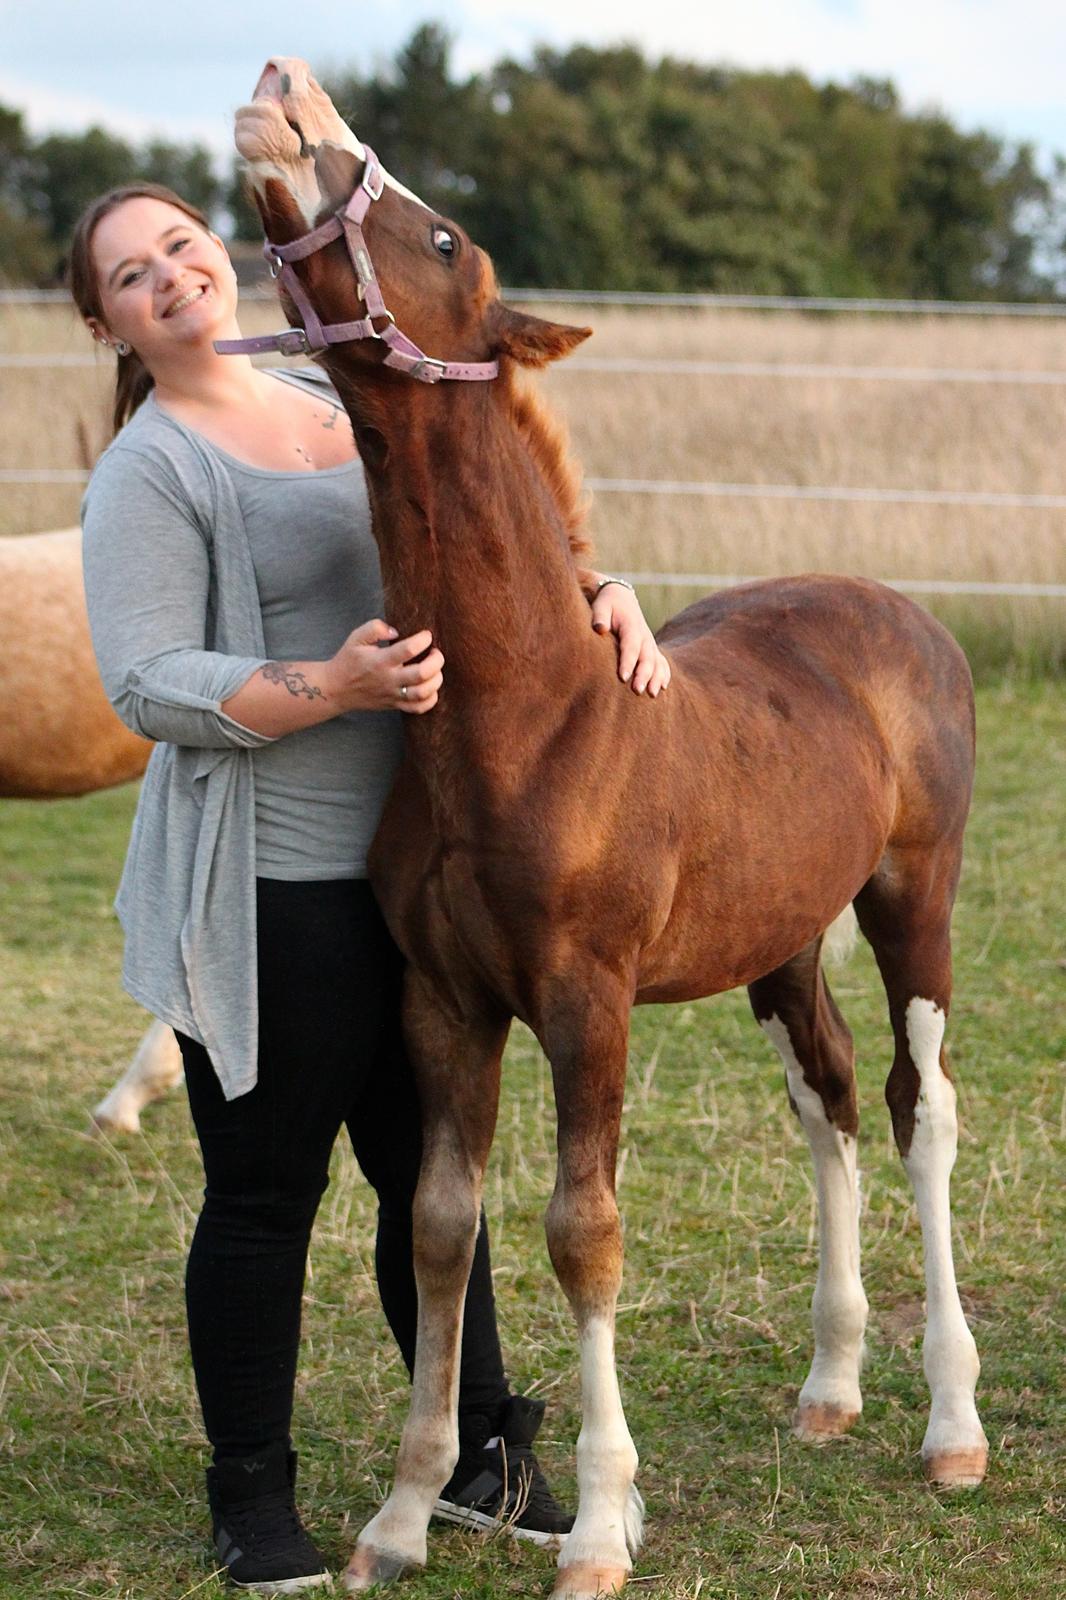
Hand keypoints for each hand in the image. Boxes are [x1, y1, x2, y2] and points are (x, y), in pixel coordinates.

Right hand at [325, 618, 443, 714]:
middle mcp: (389, 679)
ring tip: (435, 669)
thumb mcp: (356, 638)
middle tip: (436, 652)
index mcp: (380, 661)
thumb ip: (375, 628)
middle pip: (422, 674)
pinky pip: (418, 708)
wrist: (336, 689)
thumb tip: (396, 631)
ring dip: (436, 679)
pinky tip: (430, 688)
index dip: (423, 640)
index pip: (408, 649)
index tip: (426, 635)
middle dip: (436, 661)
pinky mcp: (395, 705)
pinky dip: (431, 699)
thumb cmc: (348, 660)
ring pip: (423, 693)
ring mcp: (393, 694)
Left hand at [591, 582, 670, 695]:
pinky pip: (662, 662)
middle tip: (637, 690)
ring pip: (656, 662)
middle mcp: (644, 635)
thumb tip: (600, 628)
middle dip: (643, 675)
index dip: (628, 661)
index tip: (623, 677)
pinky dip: (664, 674)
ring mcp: (650, 642)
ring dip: (656, 678)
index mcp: (631, 626)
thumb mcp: (601, 605)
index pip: (631, 645)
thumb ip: (600, 616)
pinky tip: (663, 687)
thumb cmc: (608, 604)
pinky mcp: (651, 648)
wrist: (622, 597)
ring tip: (652, 694)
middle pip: (646, 657)